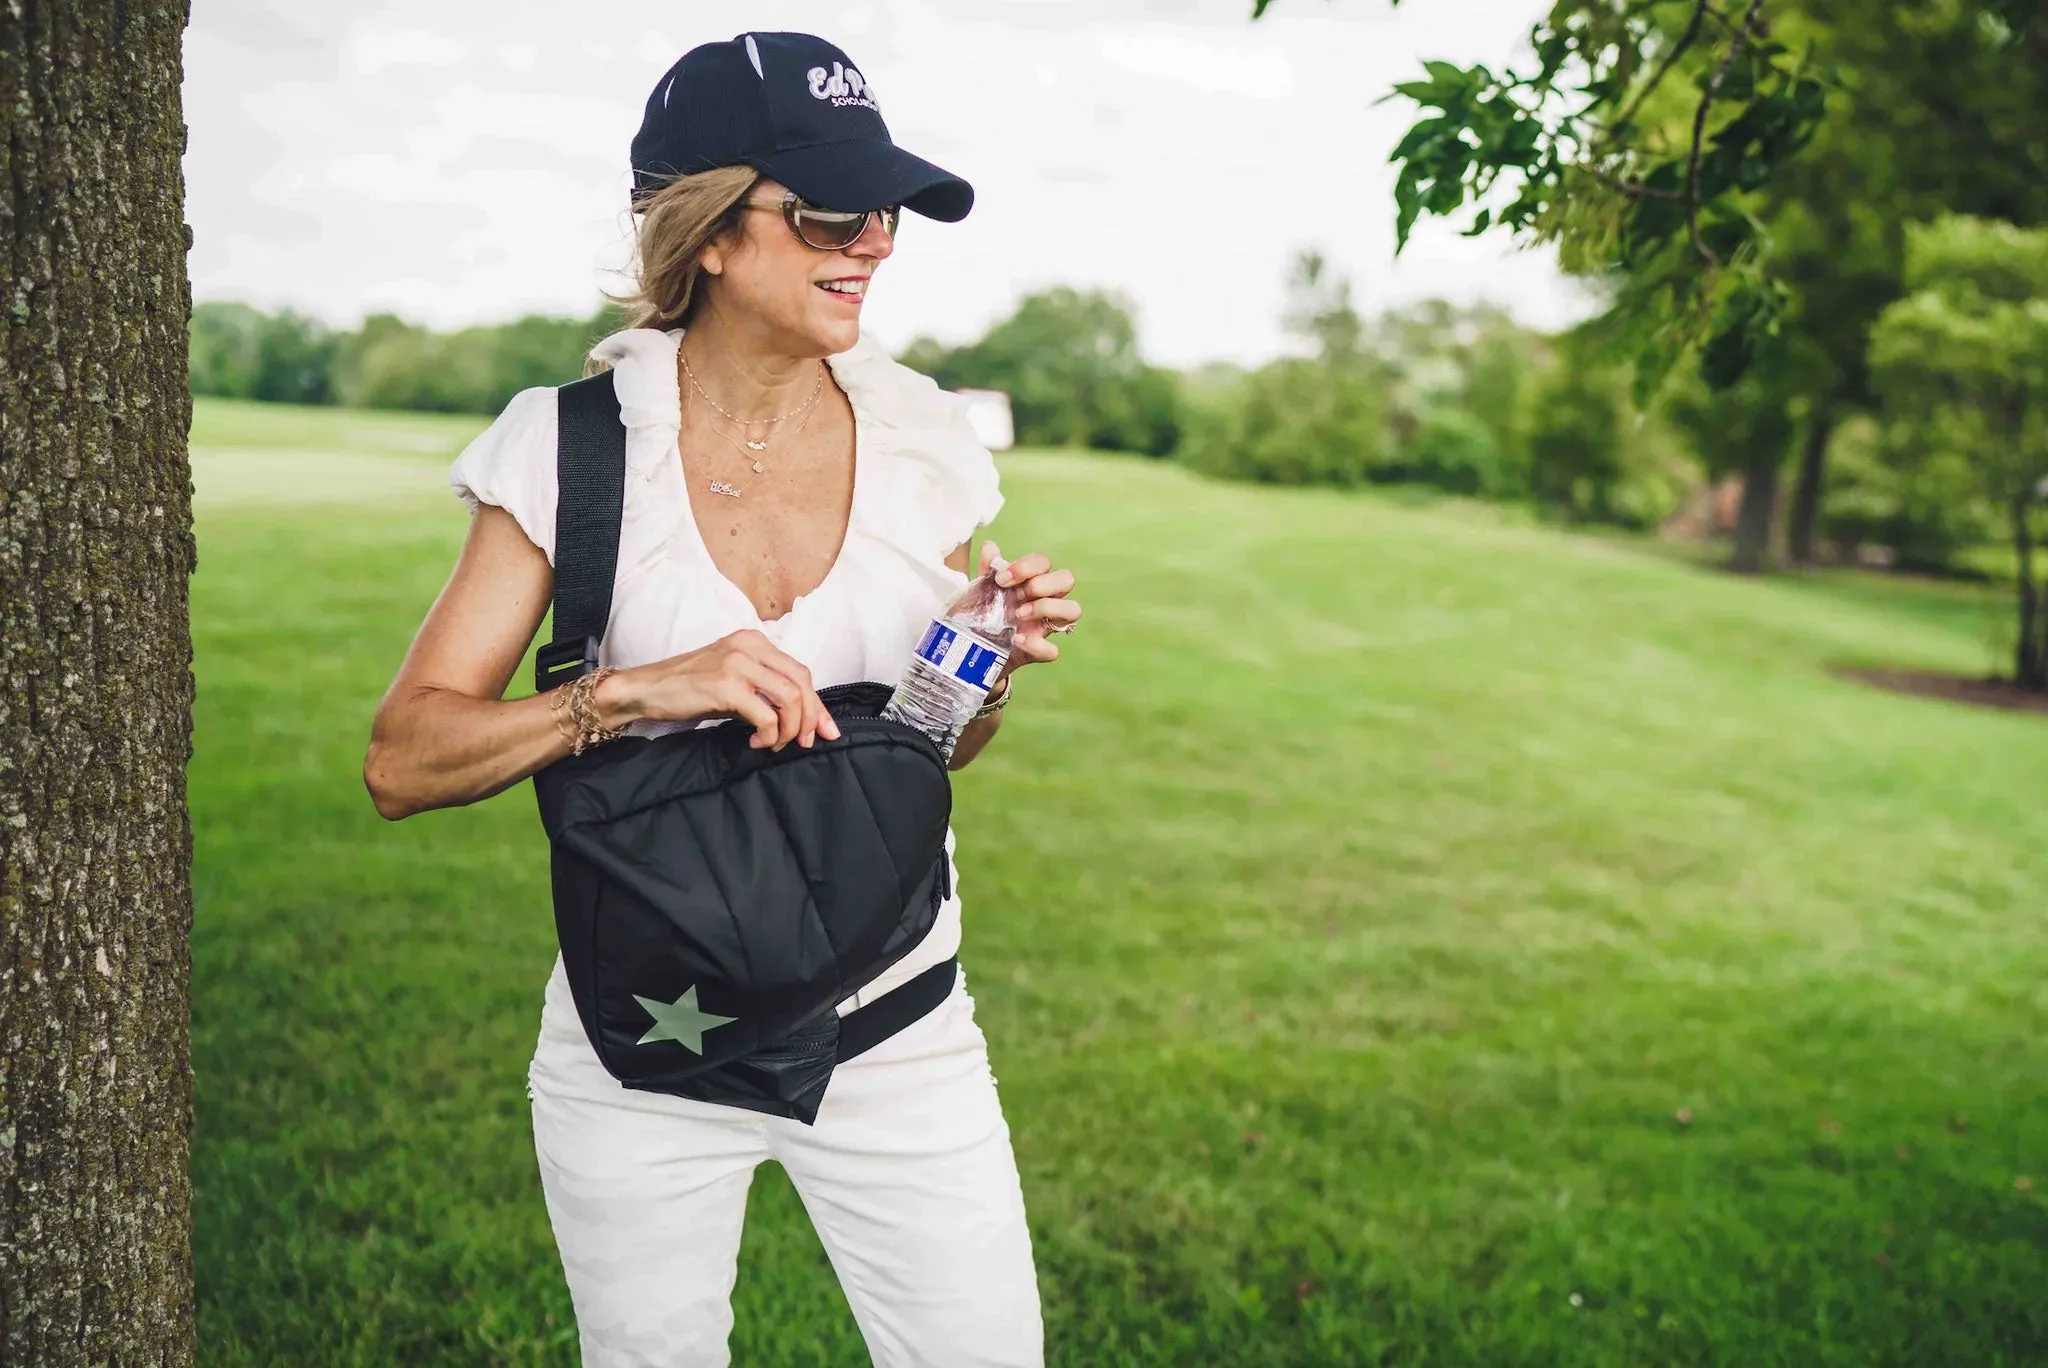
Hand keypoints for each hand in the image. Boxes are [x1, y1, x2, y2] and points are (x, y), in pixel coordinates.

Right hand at [598, 629, 839, 750]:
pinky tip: (755, 741)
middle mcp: (749, 646)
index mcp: (754, 641)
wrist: (646, 689)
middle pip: (802, 682)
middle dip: (811, 718)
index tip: (827, 730)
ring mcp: (738, 663)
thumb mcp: (733, 681)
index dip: (818, 705)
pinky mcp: (726, 685)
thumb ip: (765, 691)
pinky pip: (767, 715)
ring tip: (775, 744)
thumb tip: (802, 719)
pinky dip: (769, 734)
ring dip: (791, 729)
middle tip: (805, 742)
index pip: (800, 672)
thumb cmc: (689, 689)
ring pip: (790, 698)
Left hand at [985, 541, 1080, 677]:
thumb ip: (987, 570)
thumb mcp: (980, 590)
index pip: (1044, 563)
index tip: (1001, 579)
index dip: (1027, 566)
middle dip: (1042, 583)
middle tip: (1017, 595)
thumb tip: (990, 546)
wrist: (970, 649)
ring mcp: (1043, 626)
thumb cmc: (980, 614)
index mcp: (1031, 582)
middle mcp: (1044, 600)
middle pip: (1067, 579)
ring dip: (1048, 607)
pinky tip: (1016, 640)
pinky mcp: (1037, 652)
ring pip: (1073, 610)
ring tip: (1019, 615)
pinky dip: (1037, 645)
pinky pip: (1052, 651)